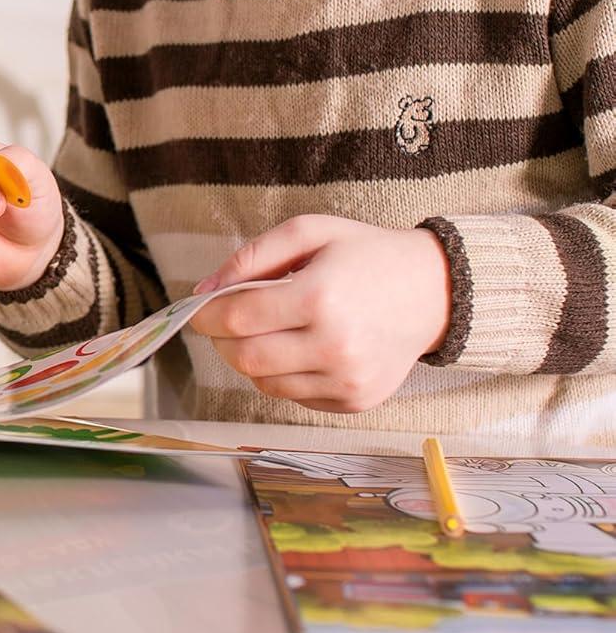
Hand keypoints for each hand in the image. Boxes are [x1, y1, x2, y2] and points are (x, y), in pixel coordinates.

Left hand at [187, 216, 451, 412]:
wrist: (434, 290)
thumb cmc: (365, 255)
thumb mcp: (309, 232)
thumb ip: (252, 257)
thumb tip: (203, 291)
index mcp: (320, 297)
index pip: (237, 319)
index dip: (206, 316)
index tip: (198, 309)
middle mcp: (335, 346)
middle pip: (245, 358)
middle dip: (222, 341)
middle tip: (224, 322)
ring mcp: (347, 379)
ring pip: (265, 383)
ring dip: (249, 359)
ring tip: (264, 331)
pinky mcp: (355, 400)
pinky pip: (293, 396)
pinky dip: (281, 375)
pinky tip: (297, 348)